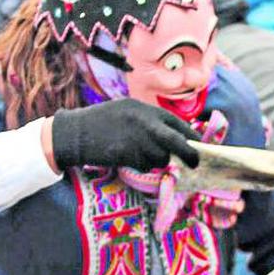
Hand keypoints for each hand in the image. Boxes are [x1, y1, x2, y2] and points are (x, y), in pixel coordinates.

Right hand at [49, 99, 200, 171]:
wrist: (74, 132)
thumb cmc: (101, 123)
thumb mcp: (128, 112)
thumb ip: (150, 122)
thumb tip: (176, 136)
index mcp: (145, 109)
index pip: (176, 122)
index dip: (190, 135)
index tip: (198, 145)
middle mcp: (143, 121)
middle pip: (177, 141)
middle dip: (189, 153)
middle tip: (195, 162)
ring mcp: (136, 138)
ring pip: (160, 157)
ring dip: (156, 161)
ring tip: (139, 154)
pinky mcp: (127, 153)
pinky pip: (145, 165)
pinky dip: (142, 166)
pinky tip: (128, 158)